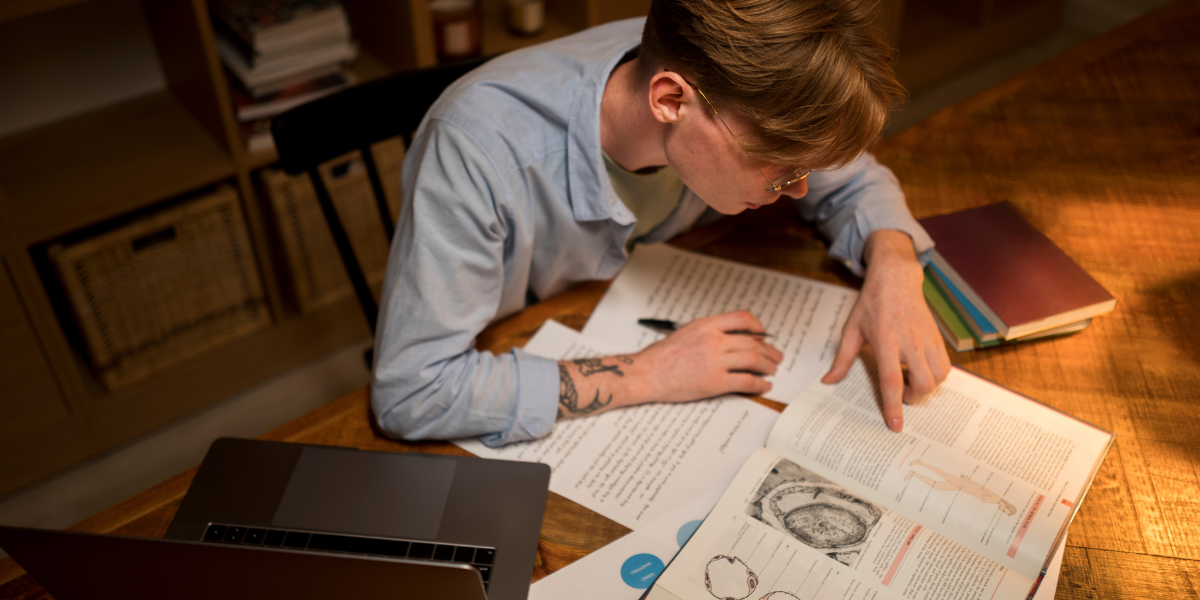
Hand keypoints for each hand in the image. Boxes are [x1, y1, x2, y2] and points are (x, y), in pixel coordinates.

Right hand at [554, 311, 782, 420]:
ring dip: (768, 366)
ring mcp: (715, 361)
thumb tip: (732, 338)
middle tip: (776, 356)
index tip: (764, 334)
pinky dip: (760, 384)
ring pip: (754, 360)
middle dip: (769, 350)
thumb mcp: (686, 332)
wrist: (646, 374)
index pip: (743, 318)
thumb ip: (709, 332)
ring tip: (773, 370)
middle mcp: (714, 340)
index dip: (759, 327)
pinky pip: (746, 381)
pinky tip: (764, 386)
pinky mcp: (715, 382)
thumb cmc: (661, 357)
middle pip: (753, 342)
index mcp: (706, 325)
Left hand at [823, 230, 950, 431]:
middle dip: (913, 397)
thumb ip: (842, 358)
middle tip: (901, 392)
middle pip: (922, 383)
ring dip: (926, 388)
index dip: (893, 405)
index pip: (892, 380)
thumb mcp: (851, 329)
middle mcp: (910, 342)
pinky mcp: (938, 338)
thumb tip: (828, 381)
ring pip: (938, 377)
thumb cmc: (871, 303)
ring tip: (910, 380)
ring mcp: (927, 340)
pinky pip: (946, 367)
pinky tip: (920, 369)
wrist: (896, 278)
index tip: (895, 425)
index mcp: (886, 341)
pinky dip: (936, 376)